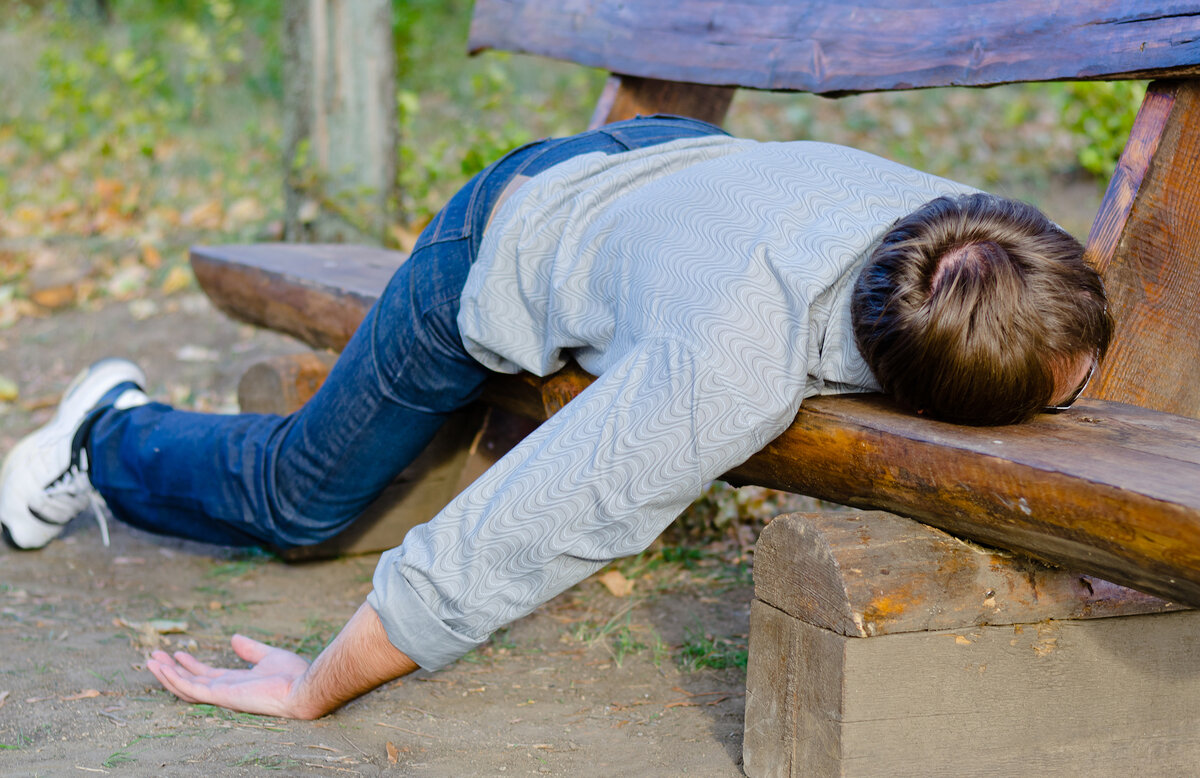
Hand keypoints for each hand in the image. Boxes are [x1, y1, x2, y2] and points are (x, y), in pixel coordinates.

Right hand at [147, 634, 319, 718]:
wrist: (301, 687)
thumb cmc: (291, 675)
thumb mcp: (267, 655)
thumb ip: (250, 649)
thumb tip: (234, 638)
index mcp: (236, 682)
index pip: (206, 675)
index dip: (190, 665)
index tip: (178, 653)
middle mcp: (225, 690)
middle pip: (191, 681)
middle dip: (172, 671)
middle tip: (154, 657)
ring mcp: (221, 694)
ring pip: (186, 687)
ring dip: (167, 675)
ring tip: (151, 662)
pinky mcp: (221, 695)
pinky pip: (192, 688)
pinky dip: (175, 679)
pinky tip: (163, 668)